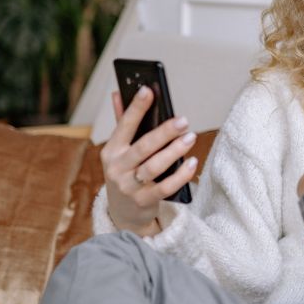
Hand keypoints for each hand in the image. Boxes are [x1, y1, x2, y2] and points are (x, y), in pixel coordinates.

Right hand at [100, 86, 198, 234]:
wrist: (123, 213)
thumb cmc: (126, 173)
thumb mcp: (119, 151)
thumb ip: (122, 123)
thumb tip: (118, 93)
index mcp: (111, 150)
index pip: (124, 125)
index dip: (135, 107)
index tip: (148, 90)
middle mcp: (117, 168)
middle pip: (143, 147)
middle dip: (164, 132)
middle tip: (183, 120)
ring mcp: (129, 186)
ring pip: (154, 166)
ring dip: (174, 151)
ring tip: (191, 137)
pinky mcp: (143, 201)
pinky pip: (165, 187)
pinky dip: (180, 175)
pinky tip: (192, 163)